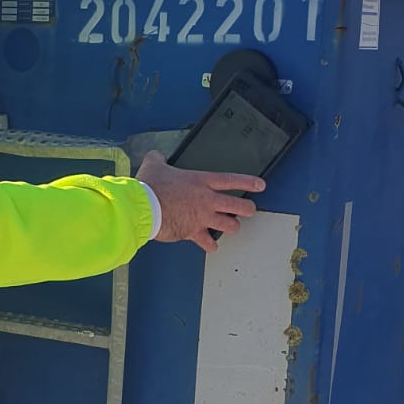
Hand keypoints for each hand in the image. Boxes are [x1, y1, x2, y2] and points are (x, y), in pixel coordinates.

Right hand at [137, 152, 265, 252]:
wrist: (143, 208)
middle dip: (248, 209)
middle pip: (238, 206)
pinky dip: (210, 245)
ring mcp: (202, 218)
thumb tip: (155, 156)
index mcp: (201, 181)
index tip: (260, 185)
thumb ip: (158, 159)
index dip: (248, 182)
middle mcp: (206, 200)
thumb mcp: (154, 165)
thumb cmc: (150, 187)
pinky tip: (212, 246)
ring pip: (229, 225)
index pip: (231, 180)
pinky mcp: (193, 232)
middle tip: (250, 210)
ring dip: (232, 226)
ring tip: (232, 226)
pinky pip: (208, 242)